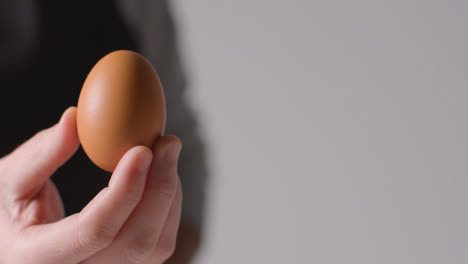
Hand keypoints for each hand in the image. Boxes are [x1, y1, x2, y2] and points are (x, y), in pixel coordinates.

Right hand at [0, 107, 182, 263]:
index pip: (93, 231)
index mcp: (40, 259)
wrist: (16, 240)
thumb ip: (40, 154)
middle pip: (136, 242)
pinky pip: (160, 241)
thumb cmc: (7, 211)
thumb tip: (74, 118)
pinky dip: (168, 204)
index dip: (124, 190)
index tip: (142, 150)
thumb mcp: (8, 180)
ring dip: (168, 193)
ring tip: (163, 154)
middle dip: (160, 188)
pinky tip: (158, 175)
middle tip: (168, 142)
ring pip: (155, 245)